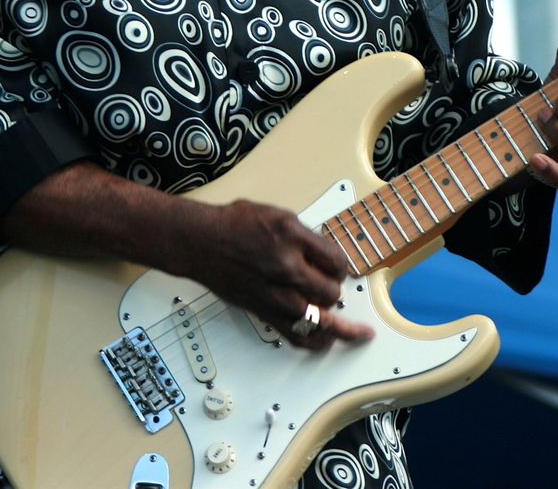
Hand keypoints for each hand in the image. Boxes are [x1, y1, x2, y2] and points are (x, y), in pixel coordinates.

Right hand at [168, 198, 374, 350]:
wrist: (201, 242)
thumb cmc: (232, 225)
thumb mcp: (276, 214)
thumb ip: (304, 236)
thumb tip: (323, 255)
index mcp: (292, 237)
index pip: (336, 260)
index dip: (342, 266)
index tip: (339, 268)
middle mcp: (286, 267)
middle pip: (331, 291)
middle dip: (335, 288)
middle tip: (332, 286)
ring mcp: (275, 293)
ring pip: (320, 319)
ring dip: (337, 321)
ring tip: (357, 332)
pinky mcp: (264, 311)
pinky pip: (297, 335)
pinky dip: (316, 342)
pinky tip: (328, 342)